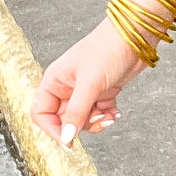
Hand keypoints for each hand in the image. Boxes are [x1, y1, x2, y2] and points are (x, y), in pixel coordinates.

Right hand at [31, 16, 148, 147]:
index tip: (68, 140)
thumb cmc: (107, 50)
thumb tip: (67, 138)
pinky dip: (106, 116)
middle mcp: (66, 87)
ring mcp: (85, 90)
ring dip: (95, 122)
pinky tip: (116, 112)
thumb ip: (77, 112)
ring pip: (82, 119)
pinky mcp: (102, 91)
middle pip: (63, 119)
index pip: (41, 113)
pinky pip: (98, 113)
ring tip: (109, 115)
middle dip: (79, 126)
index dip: (52, 129)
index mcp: (54, 81)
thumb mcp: (90, 84)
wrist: (134, 35)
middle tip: (97, 122)